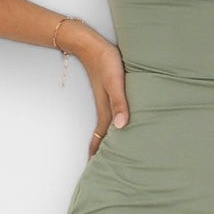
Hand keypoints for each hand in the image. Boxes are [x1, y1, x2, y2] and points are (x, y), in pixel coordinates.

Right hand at [66, 22, 129, 156]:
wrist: (91, 44)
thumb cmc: (105, 61)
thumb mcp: (115, 83)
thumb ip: (120, 103)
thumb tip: (122, 127)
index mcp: (107, 110)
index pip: (103, 137)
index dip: (99, 153)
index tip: (97, 169)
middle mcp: (106, 108)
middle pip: (105, 134)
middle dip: (104, 150)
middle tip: (107, 166)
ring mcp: (107, 100)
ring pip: (108, 125)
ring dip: (109, 138)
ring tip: (114, 151)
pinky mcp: (109, 91)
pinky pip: (112, 113)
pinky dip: (114, 124)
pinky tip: (120, 123)